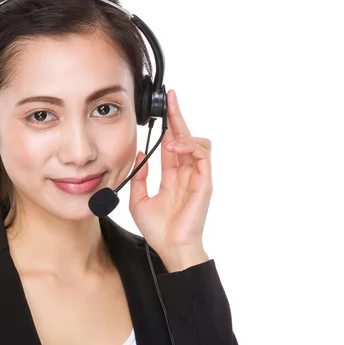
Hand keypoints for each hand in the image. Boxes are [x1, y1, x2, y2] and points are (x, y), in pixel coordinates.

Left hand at [129, 89, 212, 265]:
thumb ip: (140, 176)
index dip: (168, 124)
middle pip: (185, 136)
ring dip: (184, 134)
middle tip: (170, 97)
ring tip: (169, 139)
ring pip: (199, 142)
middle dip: (178, 115)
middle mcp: (186, 172)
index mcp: (172, 175)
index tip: (163, 106)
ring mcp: (197, 176)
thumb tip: (141, 154)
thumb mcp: (138, 199)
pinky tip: (174, 148)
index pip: (171, 143)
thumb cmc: (157, 229)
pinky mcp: (204, 182)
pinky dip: (189, 146)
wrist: (169, 247)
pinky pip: (202, 155)